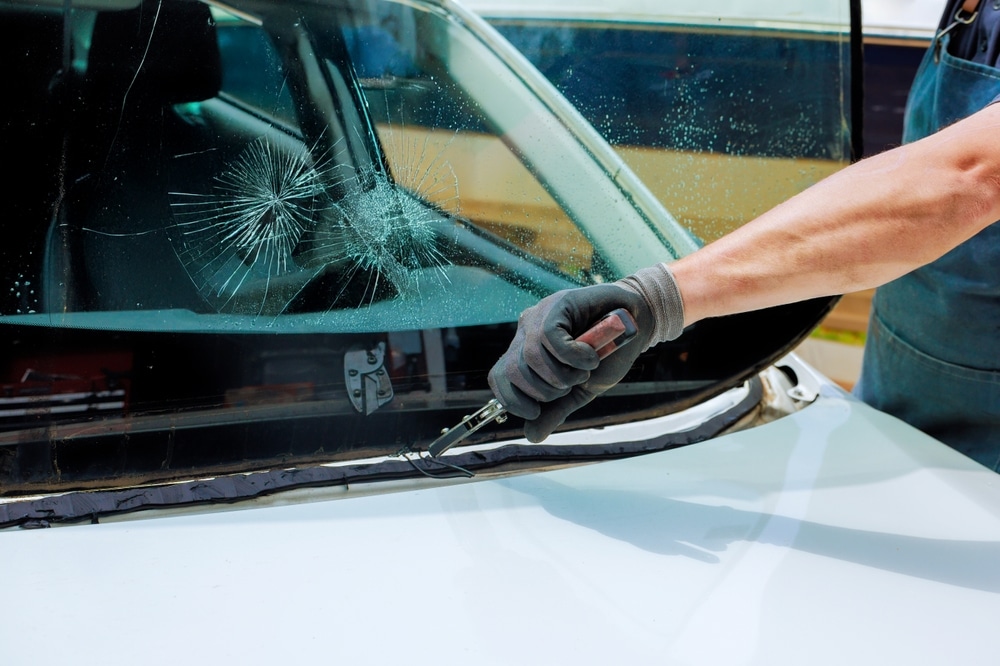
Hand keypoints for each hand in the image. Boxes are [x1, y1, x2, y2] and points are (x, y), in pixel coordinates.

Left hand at [489, 264, 684, 441]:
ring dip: (563, 374)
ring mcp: (541, 315)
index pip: (499, 377)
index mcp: (526, 351)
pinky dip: (574, 357)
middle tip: (571, 385)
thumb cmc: (608, 357)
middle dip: (544, 390)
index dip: (513, 400)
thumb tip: (530, 435)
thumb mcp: (580, 391)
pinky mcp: (559, 303)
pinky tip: (591, 357)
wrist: (639, 325)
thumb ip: (555, 410)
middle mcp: (528, 330)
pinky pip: (550, 338)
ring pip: (531, 356)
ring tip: (585, 370)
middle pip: (513, 370)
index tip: (536, 410)